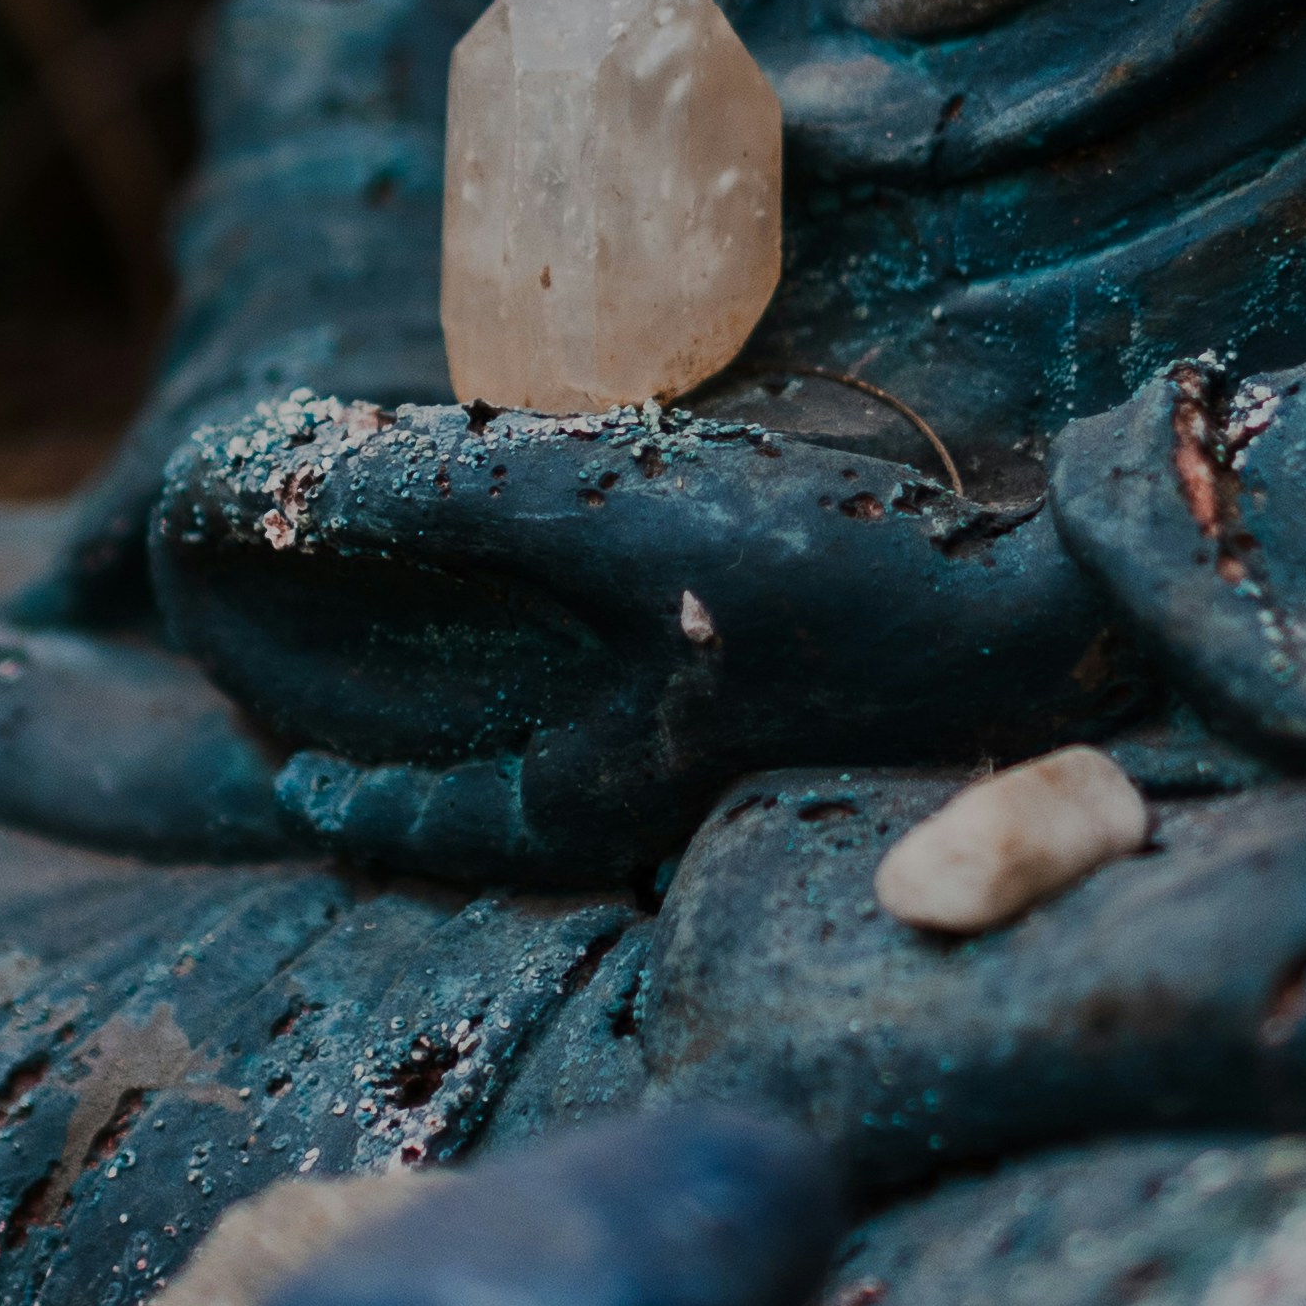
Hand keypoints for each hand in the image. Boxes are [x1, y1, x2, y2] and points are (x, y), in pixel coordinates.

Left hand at [152, 395, 1136, 881]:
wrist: (1021, 617)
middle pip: (494, 800)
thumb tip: (295, 483)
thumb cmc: (809, 585)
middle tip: (334, 719)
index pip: (435, 822)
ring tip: (443, 660)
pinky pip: (637, 710)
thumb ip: (444, 498)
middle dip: (414, 768)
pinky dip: (576, 676)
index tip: (284, 778)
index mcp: (594, 789)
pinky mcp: (777, 697)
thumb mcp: (600, 521)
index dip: (350, 801)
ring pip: (566, 756)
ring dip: (492, 716)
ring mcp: (719, 749)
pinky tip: (587, 609)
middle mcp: (648, 790)